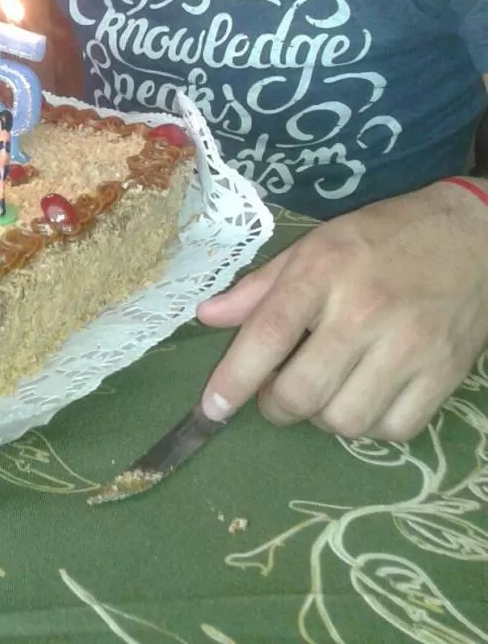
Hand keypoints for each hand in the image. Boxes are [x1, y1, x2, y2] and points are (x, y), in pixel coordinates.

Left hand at [196, 183, 487, 440]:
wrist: (470, 236)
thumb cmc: (382, 238)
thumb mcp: (315, 245)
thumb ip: (260, 286)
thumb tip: (206, 317)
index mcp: (323, 272)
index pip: (268, 335)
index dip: (234, 379)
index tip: (212, 408)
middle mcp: (364, 311)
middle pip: (302, 392)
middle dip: (276, 404)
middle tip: (278, 392)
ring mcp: (409, 347)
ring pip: (344, 421)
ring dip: (323, 417)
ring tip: (325, 390)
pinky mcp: (444, 375)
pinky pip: (394, 430)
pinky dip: (370, 426)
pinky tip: (365, 397)